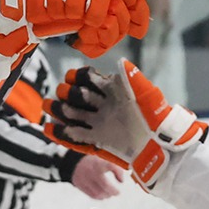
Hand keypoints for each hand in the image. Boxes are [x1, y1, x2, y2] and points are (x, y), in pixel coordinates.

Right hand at [44, 59, 205, 188]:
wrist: (160, 146)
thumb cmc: (156, 119)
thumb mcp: (147, 96)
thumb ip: (133, 79)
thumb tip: (122, 62)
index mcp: (114, 92)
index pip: (91, 80)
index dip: (80, 77)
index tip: (72, 76)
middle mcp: (105, 106)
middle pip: (79, 97)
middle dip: (68, 93)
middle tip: (61, 92)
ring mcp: (100, 123)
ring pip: (75, 115)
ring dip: (60, 110)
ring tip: (48, 106)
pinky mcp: (98, 141)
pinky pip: (77, 136)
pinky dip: (63, 133)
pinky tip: (50, 129)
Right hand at [70, 153, 122, 199]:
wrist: (75, 164)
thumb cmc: (92, 163)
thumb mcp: (103, 160)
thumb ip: (113, 168)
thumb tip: (122, 180)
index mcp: (98, 163)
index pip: (110, 166)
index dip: (118, 173)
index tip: (121, 180)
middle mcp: (91, 171)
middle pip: (105, 184)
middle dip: (113, 190)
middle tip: (117, 192)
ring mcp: (85, 179)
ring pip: (98, 192)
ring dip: (106, 195)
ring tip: (109, 194)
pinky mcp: (80, 186)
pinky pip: (91, 195)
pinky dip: (99, 197)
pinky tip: (102, 196)